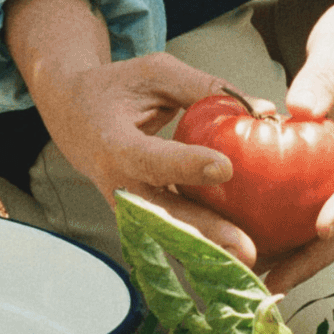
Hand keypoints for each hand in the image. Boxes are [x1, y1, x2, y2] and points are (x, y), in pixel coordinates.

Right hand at [36, 51, 275, 267]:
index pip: (151, 160)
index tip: (225, 166)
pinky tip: (239, 250)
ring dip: (210, 250)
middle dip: (206, 234)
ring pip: (171, 235)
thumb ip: (203, 88)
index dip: (187, 165)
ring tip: (250, 260)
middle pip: (164, 216)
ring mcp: (129, 210)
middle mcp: (119, 186)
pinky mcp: (142, 220)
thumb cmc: (115, 89)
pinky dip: (206, 244)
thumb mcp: (155, 74)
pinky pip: (175, 234)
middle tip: (246, 247)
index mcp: (114, 145)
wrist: (73, 117)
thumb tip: (260, 108)